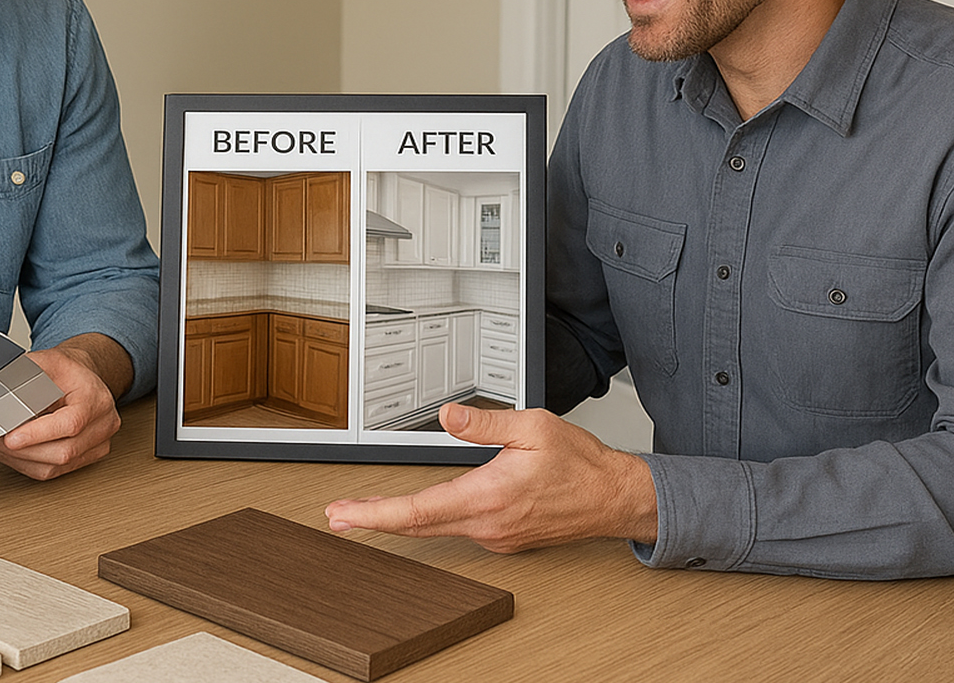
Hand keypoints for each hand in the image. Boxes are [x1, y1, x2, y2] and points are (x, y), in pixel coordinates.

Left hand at [0, 336, 127, 479]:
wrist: (82, 379)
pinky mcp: (87, 458)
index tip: (11, 438)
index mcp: (96, 399)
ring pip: (55, 466)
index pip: (71, 424)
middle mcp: (103, 424)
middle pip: (63, 452)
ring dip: (23, 459)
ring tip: (0, 445)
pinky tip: (15, 451)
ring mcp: (99, 444)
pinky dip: (29, 463)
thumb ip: (25, 374)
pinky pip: (54, 472)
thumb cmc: (67, 372)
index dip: (38, 434)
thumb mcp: (46, 361)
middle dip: (24, 449)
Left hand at [324, 404, 657, 552]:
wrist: (614, 499)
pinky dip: (428, 521)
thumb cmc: (581, 465)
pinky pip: (456, 529)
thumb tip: (448, 415)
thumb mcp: (534, 427)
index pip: (417, 511)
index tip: (345, 514)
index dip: (375, 514)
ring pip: (435, 529)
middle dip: (373, 520)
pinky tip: (416, 513)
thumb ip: (485, 422)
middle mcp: (487, 524)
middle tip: (339, 516)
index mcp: (488, 497)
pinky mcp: (502, 537)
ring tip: (366, 513)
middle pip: (416, 526)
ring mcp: (494, 535)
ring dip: (399, 521)